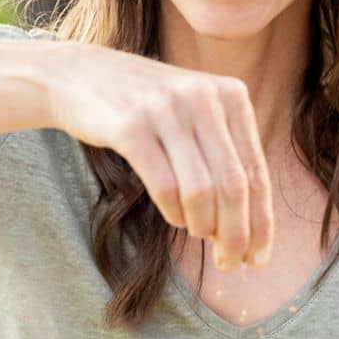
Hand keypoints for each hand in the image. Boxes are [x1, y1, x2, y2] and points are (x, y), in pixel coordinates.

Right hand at [45, 43, 273, 268]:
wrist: (77, 74)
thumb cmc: (146, 105)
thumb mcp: (196, 111)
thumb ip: (226, 151)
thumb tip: (252, 222)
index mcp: (231, 94)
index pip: (256, 172)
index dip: (261, 222)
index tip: (258, 258)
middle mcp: (203, 97)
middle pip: (234, 185)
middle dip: (236, 233)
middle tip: (231, 263)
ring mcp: (166, 109)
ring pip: (201, 189)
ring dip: (205, 225)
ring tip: (200, 235)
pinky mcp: (130, 126)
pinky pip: (164, 185)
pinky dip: (174, 212)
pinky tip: (176, 220)